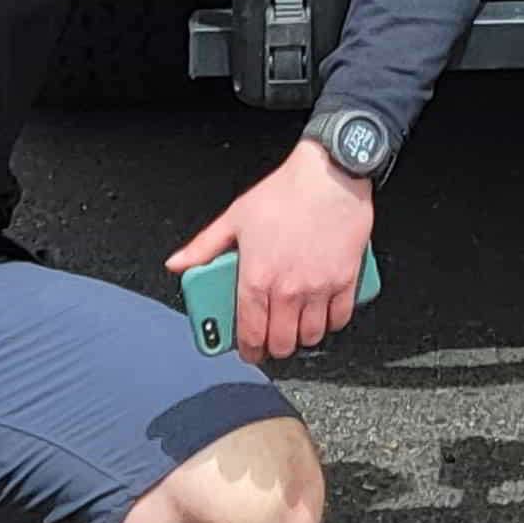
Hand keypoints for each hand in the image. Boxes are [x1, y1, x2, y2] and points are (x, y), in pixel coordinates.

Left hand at [168, 148, 377, 364]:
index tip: (249, 351)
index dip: (248, 351)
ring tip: (297, 325)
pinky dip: (331, 322)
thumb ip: (203, 246)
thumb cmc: (285, 191)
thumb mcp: (235, 216)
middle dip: (274, 347)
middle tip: (273, 337)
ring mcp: (318, 286)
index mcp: (256, 277)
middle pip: (281, 343)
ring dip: (302, 337)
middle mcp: (287, 288)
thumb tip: (177, 264)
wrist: (330, 171)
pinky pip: (339, 318)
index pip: (249, 334)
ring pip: (310, 336)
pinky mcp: (346, 279)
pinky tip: (323, 312)